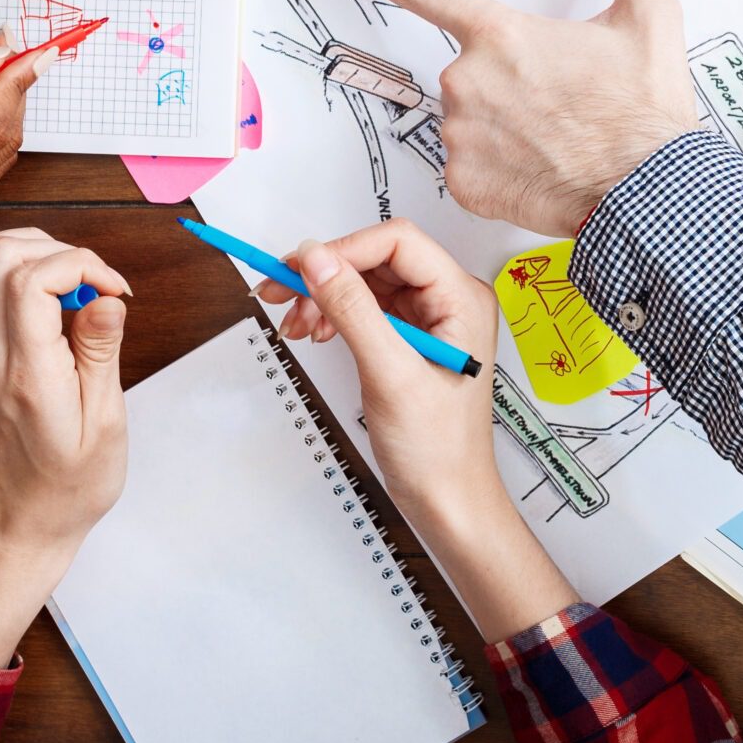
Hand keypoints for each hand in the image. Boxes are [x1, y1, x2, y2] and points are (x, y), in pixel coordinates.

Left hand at [0, 229, 130, 666]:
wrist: (10, 528)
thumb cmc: (63, 489)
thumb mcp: (103, 426)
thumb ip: (100, 352)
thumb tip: (105, 297)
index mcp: (26, 372)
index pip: (32, 277)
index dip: (84, 264)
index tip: (116, 294)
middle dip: (58, 249)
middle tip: (95, 284)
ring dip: (28, 251)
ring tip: (70, 281)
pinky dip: (8, 270)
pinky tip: (46, 297)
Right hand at [260, 220, 575, 639]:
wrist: (448, 501)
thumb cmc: (438, 450)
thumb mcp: (389, 374)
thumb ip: (353, 311)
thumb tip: (318, 259)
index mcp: (462, 298)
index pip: (397, 242)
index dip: (344, 249)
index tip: (299, 269)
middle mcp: (451, 301)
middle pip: (378, 258)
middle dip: (327, 274)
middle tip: (280, 294)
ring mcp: (431, 320)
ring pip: (367, 282)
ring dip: (325, 296)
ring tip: (295, 324)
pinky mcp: (412, 339)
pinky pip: (367, 309)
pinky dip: (334, 316)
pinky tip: (314, 333)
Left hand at [324, 0, 697, 233]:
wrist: (647, 192)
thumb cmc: (644, 110)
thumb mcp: (649, 16)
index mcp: (502, 34)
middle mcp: (468, 81)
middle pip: (470, 67)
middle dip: (507, 78)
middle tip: (560, 99)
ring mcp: (460, 135)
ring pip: (468, 118)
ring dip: (501, 123)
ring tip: (557, 136)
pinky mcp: (463, 183)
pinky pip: (470, 164)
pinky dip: (499, 165)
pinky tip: (540, 166)